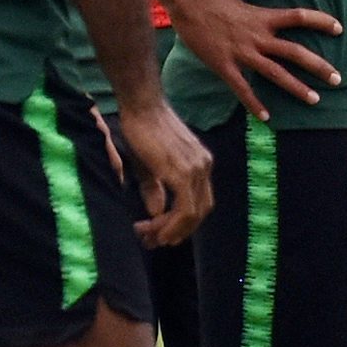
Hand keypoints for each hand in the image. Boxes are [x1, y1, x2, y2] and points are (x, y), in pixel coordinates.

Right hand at [114, 94, 213, 246]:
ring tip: (150, 236)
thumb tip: (156, 213)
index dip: (183, 223)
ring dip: (172, 230)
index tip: (161, 232)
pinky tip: (153, 227)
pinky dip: (171, 223)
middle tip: (156, 241)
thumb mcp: (150, 165)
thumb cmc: (142, 130)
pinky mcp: (182, 171)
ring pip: (193, 213)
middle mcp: (205, 166)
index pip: (200, 202)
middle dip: (179, 231)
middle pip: (201, 211)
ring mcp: (197, 168)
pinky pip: (185, 207)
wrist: (141, 105)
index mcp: (202, 164)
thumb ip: (156, 189)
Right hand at [161, 0, 341, 119]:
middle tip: (337, 79)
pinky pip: (243, 89)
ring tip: (315, 100)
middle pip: (296, 52)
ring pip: (276, 73)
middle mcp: (258, 36)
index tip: (339, 28)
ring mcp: (242, 52)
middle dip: (319, 67)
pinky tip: (266, 117)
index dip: (321, 21)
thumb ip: (245, 1)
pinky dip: (255, 104)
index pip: (300, 16)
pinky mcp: (224, 65)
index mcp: (263, 16)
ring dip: (297, 88)